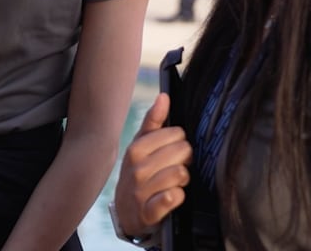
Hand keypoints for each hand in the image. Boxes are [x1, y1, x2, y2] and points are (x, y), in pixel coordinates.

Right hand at [113, 93, 192, 238]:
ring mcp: (141, 190)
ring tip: (174, 183)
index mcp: (136, 148)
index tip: (173, 152)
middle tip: (175, 167)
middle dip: (184, 160)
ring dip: (182, 180)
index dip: (180, 143)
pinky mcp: (148, 212)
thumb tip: (164, 96)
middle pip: (182, 151)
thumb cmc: (138, 174)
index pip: (176, 134)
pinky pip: (174, 197)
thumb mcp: (141, 147)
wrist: (126, 213)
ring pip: (181, 173)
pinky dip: (177, 198)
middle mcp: (136, 168)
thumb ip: (153, 121)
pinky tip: (171, 198)